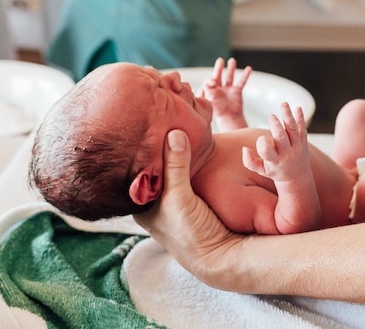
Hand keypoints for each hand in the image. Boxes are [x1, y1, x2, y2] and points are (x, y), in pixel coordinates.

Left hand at [133, 129, 241, 275]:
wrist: (222, 254)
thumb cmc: (192, 233)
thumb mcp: (179, 197)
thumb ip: (176, 166)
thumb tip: (175, 132)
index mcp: (139, 204)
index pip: (134, 170)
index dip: (139, 150)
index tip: (144, 126)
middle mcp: (153, 200)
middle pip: (152, 167)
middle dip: (156, 148)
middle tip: (160, 120)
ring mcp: (172, 198)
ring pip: (169, 168)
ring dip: (174, 153)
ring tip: (175, 125)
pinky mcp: (191, 196)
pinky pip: (184, 172)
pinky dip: (186, 159)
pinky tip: (190, 143)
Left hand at [200, 57, 251, 130]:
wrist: (230, 119)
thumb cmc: (219, 113)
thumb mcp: (211, 103)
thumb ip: (207, 94)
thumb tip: (204, 86)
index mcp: (210, 91)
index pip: (209, 81)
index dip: (210, 80)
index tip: (213, 83)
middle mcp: (219, 88)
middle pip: (218, 75)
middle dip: (218, 68)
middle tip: (220, 61)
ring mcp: (228, 89)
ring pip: (229, 76)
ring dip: (231, 68)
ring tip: (232, 60)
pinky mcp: (237, 91)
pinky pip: (241, 82)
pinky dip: (245, 75)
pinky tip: (249, 68)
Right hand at [242, 103, 309, 182]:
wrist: (297, 177)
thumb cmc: (275, 171)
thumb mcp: (261, 170)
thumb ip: (250, 161)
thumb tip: (244, 148)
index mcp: (274, 161)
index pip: (267, 151)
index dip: (262, 143)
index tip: (260, 138)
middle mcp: (286, 153)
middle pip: (281, 137)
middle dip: (276, 125)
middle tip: (271, 116)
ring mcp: (296, 147)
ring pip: (293, 129)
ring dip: (288, 115)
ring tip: (284, 104)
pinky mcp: (303, 142)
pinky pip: (303, 128)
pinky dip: (301, 118)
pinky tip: (298, 108)